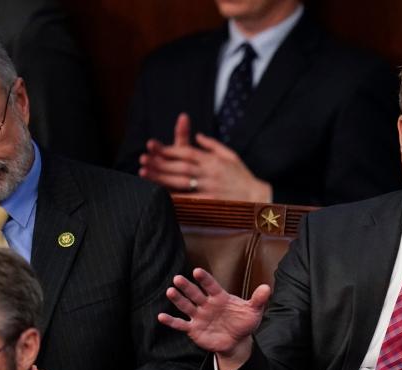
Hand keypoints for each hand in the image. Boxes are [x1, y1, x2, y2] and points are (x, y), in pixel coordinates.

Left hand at [137, 114, 271, 201]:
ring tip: (144, 173)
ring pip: (181, 180)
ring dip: (161, 176)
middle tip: (142, 159)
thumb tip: (197, 135)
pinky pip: (189, 199)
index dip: (169, 149)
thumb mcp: (231, 155)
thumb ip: (212, 145)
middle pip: (180, 164)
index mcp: (213, 159)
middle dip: (159, 161)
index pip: (187, 151)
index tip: (153, 147)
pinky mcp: (212, 201)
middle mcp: (210, 171)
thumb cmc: (244, 177)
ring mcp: (211, 187)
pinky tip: (159, 194)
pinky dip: (174, 197)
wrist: (259, 198)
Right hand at [158, 267, 270, 369]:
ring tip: (170, 291)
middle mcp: (206, 304)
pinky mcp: (194, 329)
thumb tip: (267, 287)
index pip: (211, 286)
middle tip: (178, 278)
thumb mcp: (253, 311)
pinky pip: (181, 324)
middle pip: (195, 293)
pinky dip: (171, 321)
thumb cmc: (243, 322)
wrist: (237, 341)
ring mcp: (199, 316)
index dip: (205, 279)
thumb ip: (258, 300)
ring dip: (178, 300)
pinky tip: (161, 316)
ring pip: (186, 306)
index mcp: (219, 297)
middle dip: (187, 287)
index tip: (197, 271)